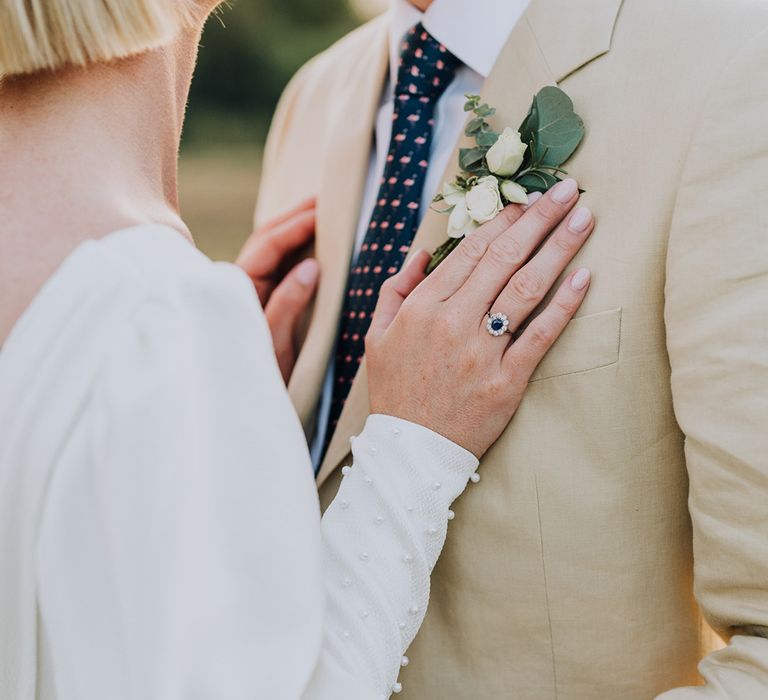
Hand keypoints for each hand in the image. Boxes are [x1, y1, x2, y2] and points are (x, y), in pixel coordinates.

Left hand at [237, 198, 318, 382]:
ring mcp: (247, 290)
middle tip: (325, 199)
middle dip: (294, 216)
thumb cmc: (259, 375)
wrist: (240, 400)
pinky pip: (274, 264)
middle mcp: (239, 284)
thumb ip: (288, 302)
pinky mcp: (258, 298)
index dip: (296, 225)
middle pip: (266, 238)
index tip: (323, 210)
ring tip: (321, 212)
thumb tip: (311, 266)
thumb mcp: (275, 341)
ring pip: (268, 248)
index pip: (268, 246)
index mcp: (239, 289)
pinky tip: (310, 242)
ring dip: (292, 228)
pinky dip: (292, 246)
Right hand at [366, 179, 593, 457]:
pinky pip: (540, 335)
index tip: (525, 198)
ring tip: (584, 218)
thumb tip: (423, 253)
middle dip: (538, 218)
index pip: (469, 251)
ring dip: (558, 248)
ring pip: (525, 288)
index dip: (501, 220)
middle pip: (503, 258)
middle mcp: (453, 323)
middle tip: (568, 190)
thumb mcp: (377, 336)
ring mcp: (482, 352)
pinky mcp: (507, 381)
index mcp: (422, 307)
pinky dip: (564, 305)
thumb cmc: (396, 390)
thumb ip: (395, 289)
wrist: (410, 452)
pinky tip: (584, 277)